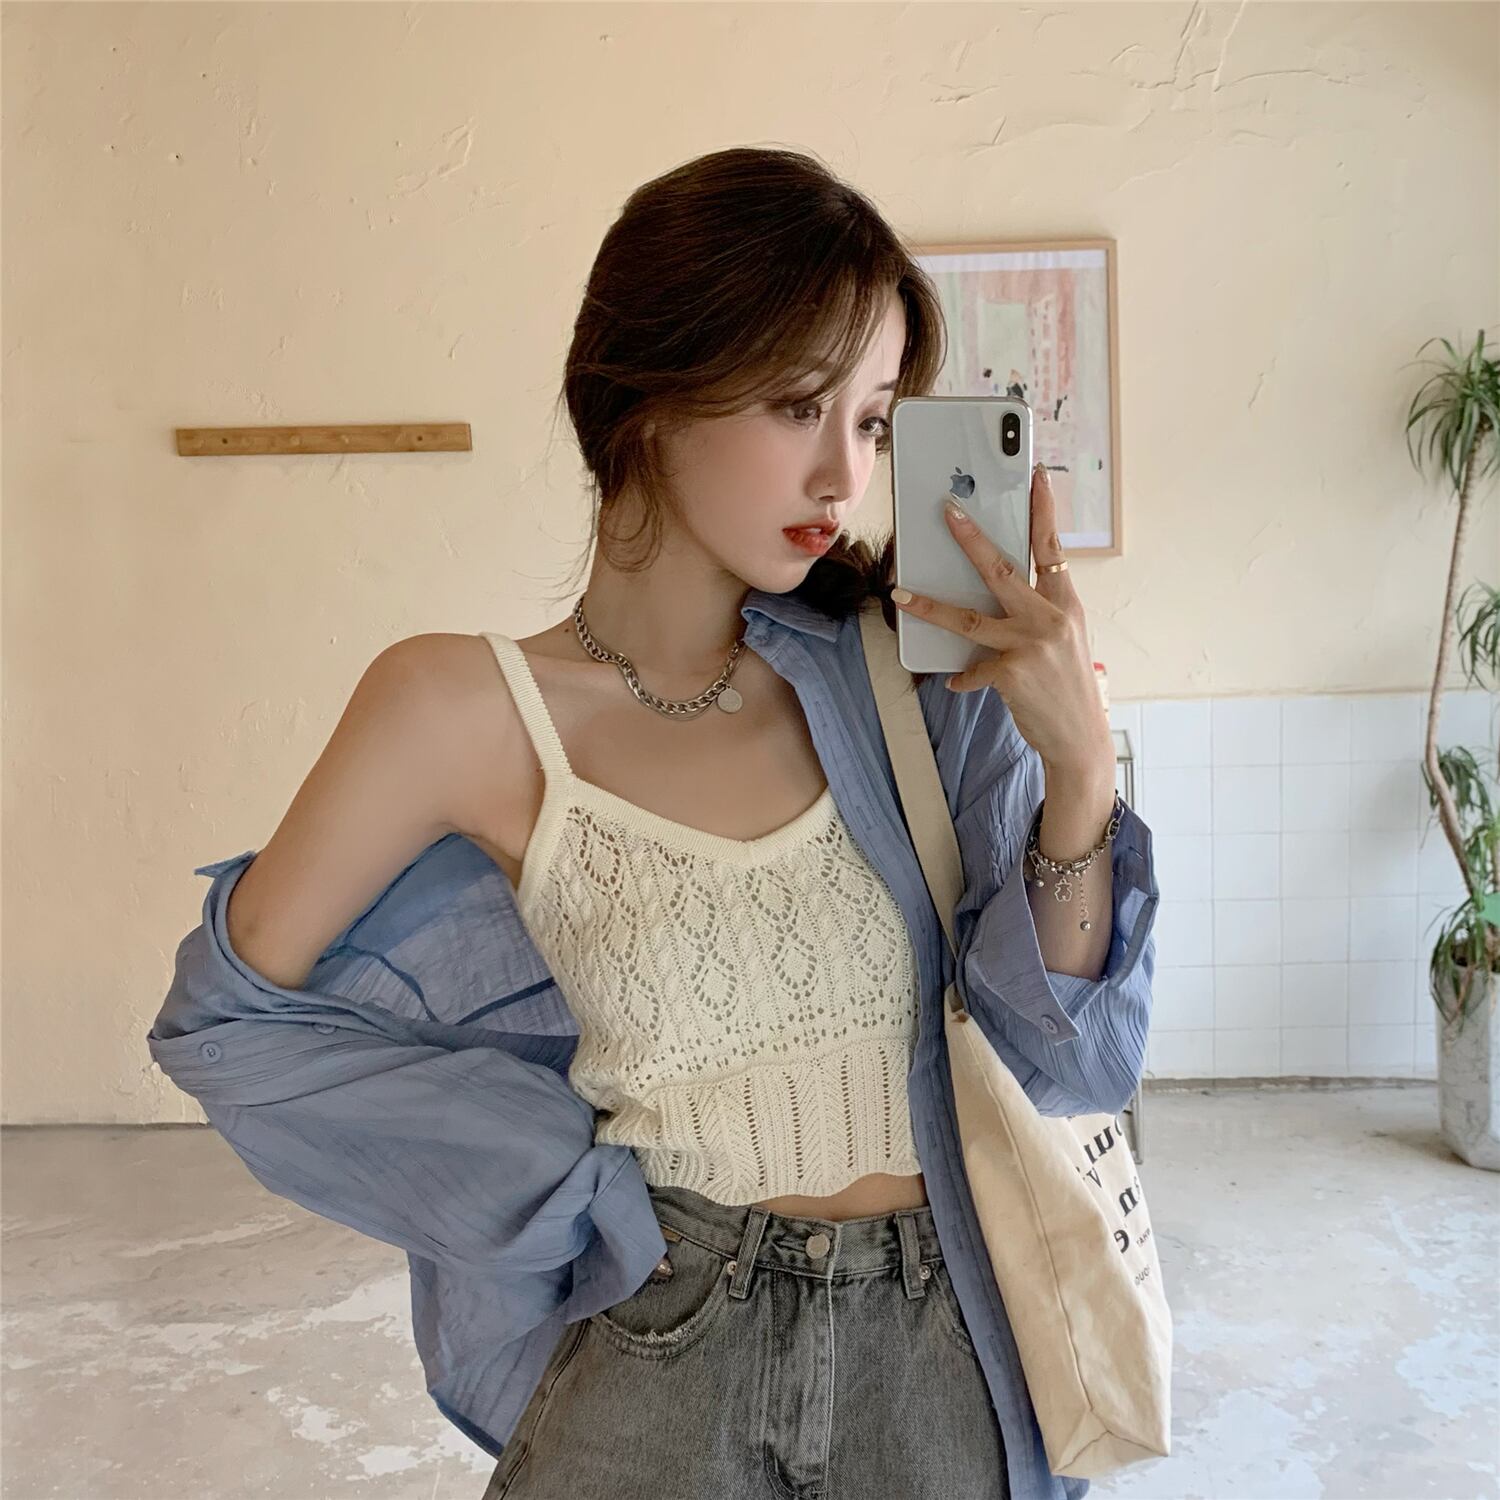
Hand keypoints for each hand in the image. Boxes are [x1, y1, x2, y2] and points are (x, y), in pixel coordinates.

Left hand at [890, 462, 1113, 775]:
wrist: (1080, 740)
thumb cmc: (1067, 689)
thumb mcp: (1064, 642)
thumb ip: (1036, 615)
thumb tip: (994, 597)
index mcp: (1066, 605)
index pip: (1053, 548)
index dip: (1043, 510)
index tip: (1034, 476)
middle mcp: (1051, 619)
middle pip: (1002, 569)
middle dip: (971, 538)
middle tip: (947, 511)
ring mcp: (1032, 645)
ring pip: (970, 617)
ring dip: (930, 606)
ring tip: (901, 594)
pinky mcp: (1012, 672)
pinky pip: (972, 669)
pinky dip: (963, 676)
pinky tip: (957, 681)